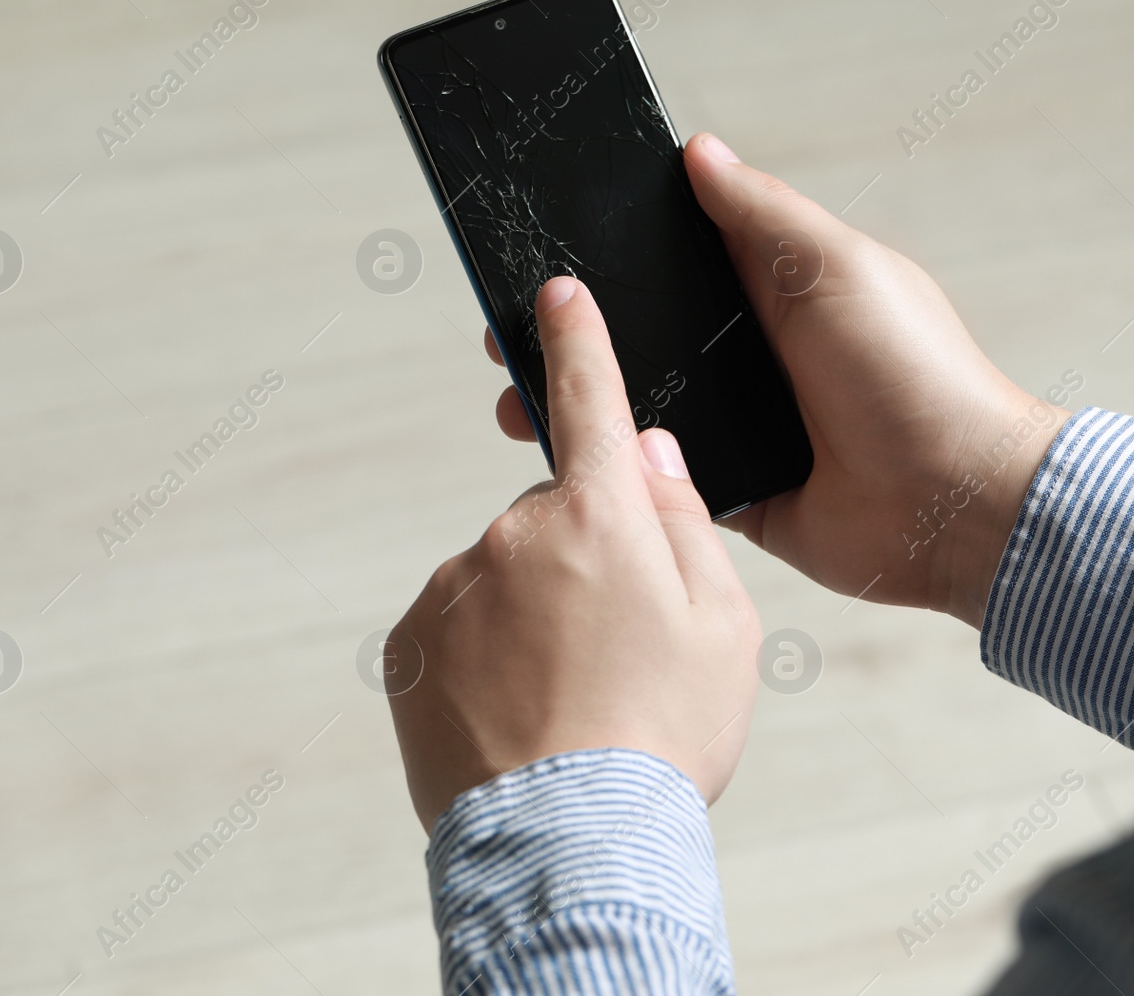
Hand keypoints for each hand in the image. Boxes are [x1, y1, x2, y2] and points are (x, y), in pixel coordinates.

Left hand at [390, 276, 760, 833]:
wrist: (570, 843)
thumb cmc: (664, 737)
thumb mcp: (724, 627)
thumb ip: (684, 522)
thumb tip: (645, 451)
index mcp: (601, 516)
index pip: (590, 399)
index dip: (578, 338)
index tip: (558, 290)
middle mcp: (514, 533)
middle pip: (556, 516)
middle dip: (584, 556)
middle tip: (617, 648)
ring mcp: (454, 587)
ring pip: (507, 574)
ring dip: (535, 613)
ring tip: (570, 698)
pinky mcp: (409, 643)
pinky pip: (458, 624)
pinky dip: (485, 655)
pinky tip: (521, 712)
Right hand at [487, 137, 1064, 627]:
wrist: (951, 504)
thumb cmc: (914, 375)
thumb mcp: (836, 268)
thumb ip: (762, 214)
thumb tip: (700, 151)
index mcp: (776, 292)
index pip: (679, 259)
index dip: (616, 253)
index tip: (550, 247)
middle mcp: (752, 356)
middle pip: (646, 334)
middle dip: (579, 334)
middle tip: (511, 331)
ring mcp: (741, 426)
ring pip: (641, 405)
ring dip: (585, 401)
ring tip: (517, 400)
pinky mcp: (735, 490)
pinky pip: (661, 477)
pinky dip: (620, 469)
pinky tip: (570, 460)